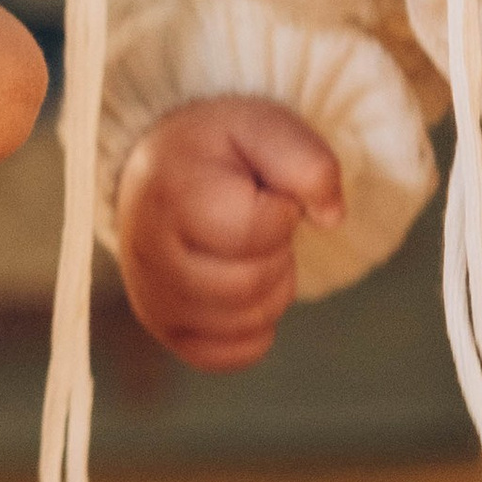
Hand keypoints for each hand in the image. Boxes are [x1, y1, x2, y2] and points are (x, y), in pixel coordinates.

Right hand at [114, 97, 344, 370]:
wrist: (159, 169)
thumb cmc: (217, 148)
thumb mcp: (263, 126)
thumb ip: (307, 162)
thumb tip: (332, 218)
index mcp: (173, 195)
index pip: (257, 232)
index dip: (282, 212)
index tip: (264, 192)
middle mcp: (149, 253)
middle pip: (251, 285)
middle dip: (277, 253)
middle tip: (259, 222)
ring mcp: (153, 298)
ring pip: (247, 322)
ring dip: (271, 288)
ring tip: (248, 251)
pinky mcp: (165, 330)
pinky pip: (231, 355)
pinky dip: (255, 328)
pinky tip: (243, 288)